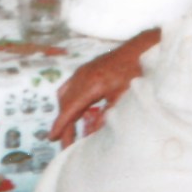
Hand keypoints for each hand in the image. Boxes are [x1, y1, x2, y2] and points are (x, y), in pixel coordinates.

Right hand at [49, 30, 157, 146]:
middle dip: (63, 123)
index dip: (61, 124)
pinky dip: (69, 101)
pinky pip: (70, 87)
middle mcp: (82, 76)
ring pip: (65, 94)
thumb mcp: (123, 97)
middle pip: (65, 103)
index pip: (70, 108)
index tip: (52, 137)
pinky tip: (78, 111)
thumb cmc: (133, 72)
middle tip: (65, 142)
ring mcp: (82, 71)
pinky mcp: (85, 69)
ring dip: (65, 112)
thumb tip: (94, 132)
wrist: (138, 49)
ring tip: (69, 129)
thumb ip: (107, 115)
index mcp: (91, 84)